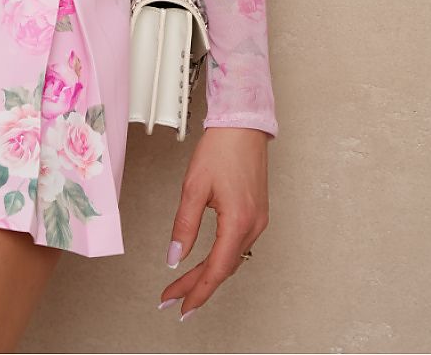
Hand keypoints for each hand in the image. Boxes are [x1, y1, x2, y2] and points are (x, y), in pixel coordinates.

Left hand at [158, 127, 270, 318]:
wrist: (243, 125)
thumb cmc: (221, 149)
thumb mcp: (194, 187)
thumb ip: (184, 226)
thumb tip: (175, 257)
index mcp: (238, 222)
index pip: (216, 270)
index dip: (196, 291)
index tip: (178, 305)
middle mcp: (253, 226)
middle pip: (223, 268)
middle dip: (197, 286)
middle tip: (173, 298)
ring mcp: (258, 221)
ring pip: (231, 259)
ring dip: (208, 273)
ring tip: (183, 285)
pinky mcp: (256, 214)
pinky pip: (238, 246)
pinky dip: (220, 258)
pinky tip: (207, 262)